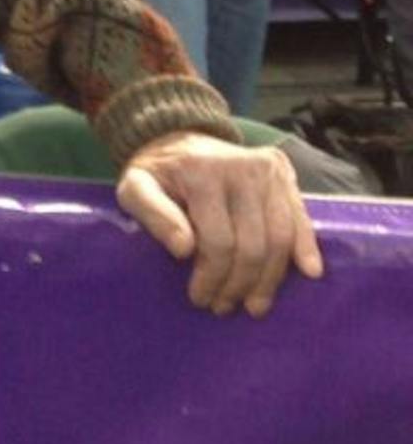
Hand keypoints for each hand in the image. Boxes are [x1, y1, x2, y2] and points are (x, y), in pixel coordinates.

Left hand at [116, 130, 323, 317]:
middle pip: (253, 245)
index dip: (212, 277)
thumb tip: (184, 249)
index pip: (218, 242)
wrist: (174, 137)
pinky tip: (308, 272)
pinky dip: (306, 246)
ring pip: (279, 238)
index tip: (200, 298)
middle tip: (225, 306)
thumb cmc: (156, 173)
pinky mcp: (281, 170)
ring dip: (269, 279)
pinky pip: (299, 217)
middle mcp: (240, 167)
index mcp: (201, 172)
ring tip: (254, 304)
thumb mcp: (134, 188)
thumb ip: (152, 215)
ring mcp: (266, 168)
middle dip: (239, 284)